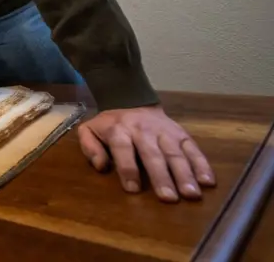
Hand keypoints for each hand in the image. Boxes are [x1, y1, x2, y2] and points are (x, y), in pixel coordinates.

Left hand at [77, 105, 214, 201]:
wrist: (132, 101)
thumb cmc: (111, 125)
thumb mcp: (90, 130)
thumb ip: (89, 146)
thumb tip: (100, 166)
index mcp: (119, 129)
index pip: (123, 149)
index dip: (127, 168)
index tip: (133, 190)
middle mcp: (144, 130)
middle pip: (153, 154)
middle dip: (161, 177)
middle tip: (169, 198)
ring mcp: (165, 132)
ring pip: (176, 153)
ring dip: (185, 174)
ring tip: (191, 194)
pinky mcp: (182, 133)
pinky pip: (194, 149)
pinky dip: (202, 165)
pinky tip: (208, 182)